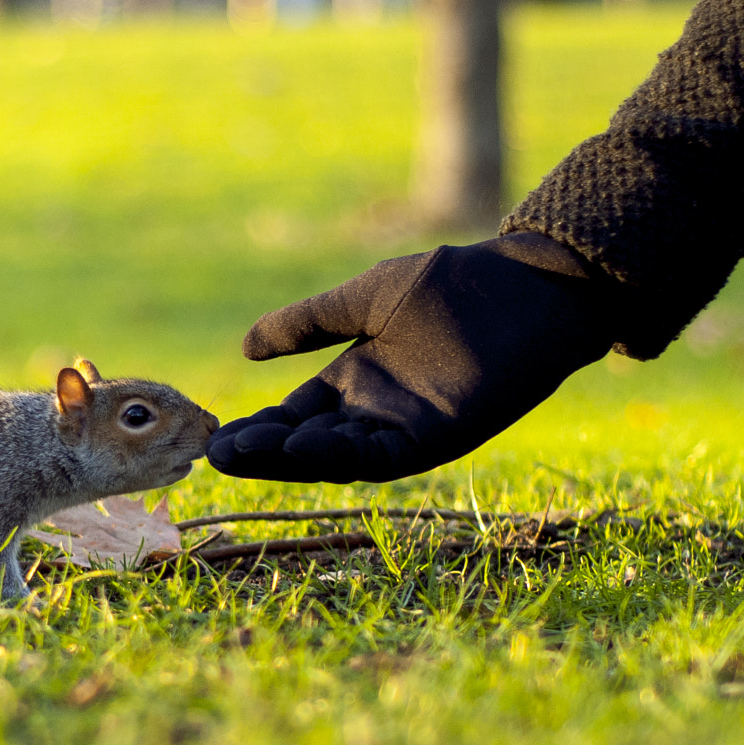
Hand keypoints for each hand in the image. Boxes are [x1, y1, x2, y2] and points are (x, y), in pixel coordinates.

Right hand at [206, 233, 616, 482]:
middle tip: (215, 454)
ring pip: (337, 458)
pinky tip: (304, 445)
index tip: (215, 434)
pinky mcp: (439, 437)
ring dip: (291, 460)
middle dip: (262, 452)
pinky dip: (341, 456)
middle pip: (308, 443)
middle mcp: (377, 413)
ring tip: (243, 453)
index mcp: (357, 381)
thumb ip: (308, 322)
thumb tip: (245, 348)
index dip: (258, 428)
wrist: (529, 284)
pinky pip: (382, 458)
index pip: (296, 416)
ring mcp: (406, 428)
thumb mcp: (364, 299)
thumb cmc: (456, 285)